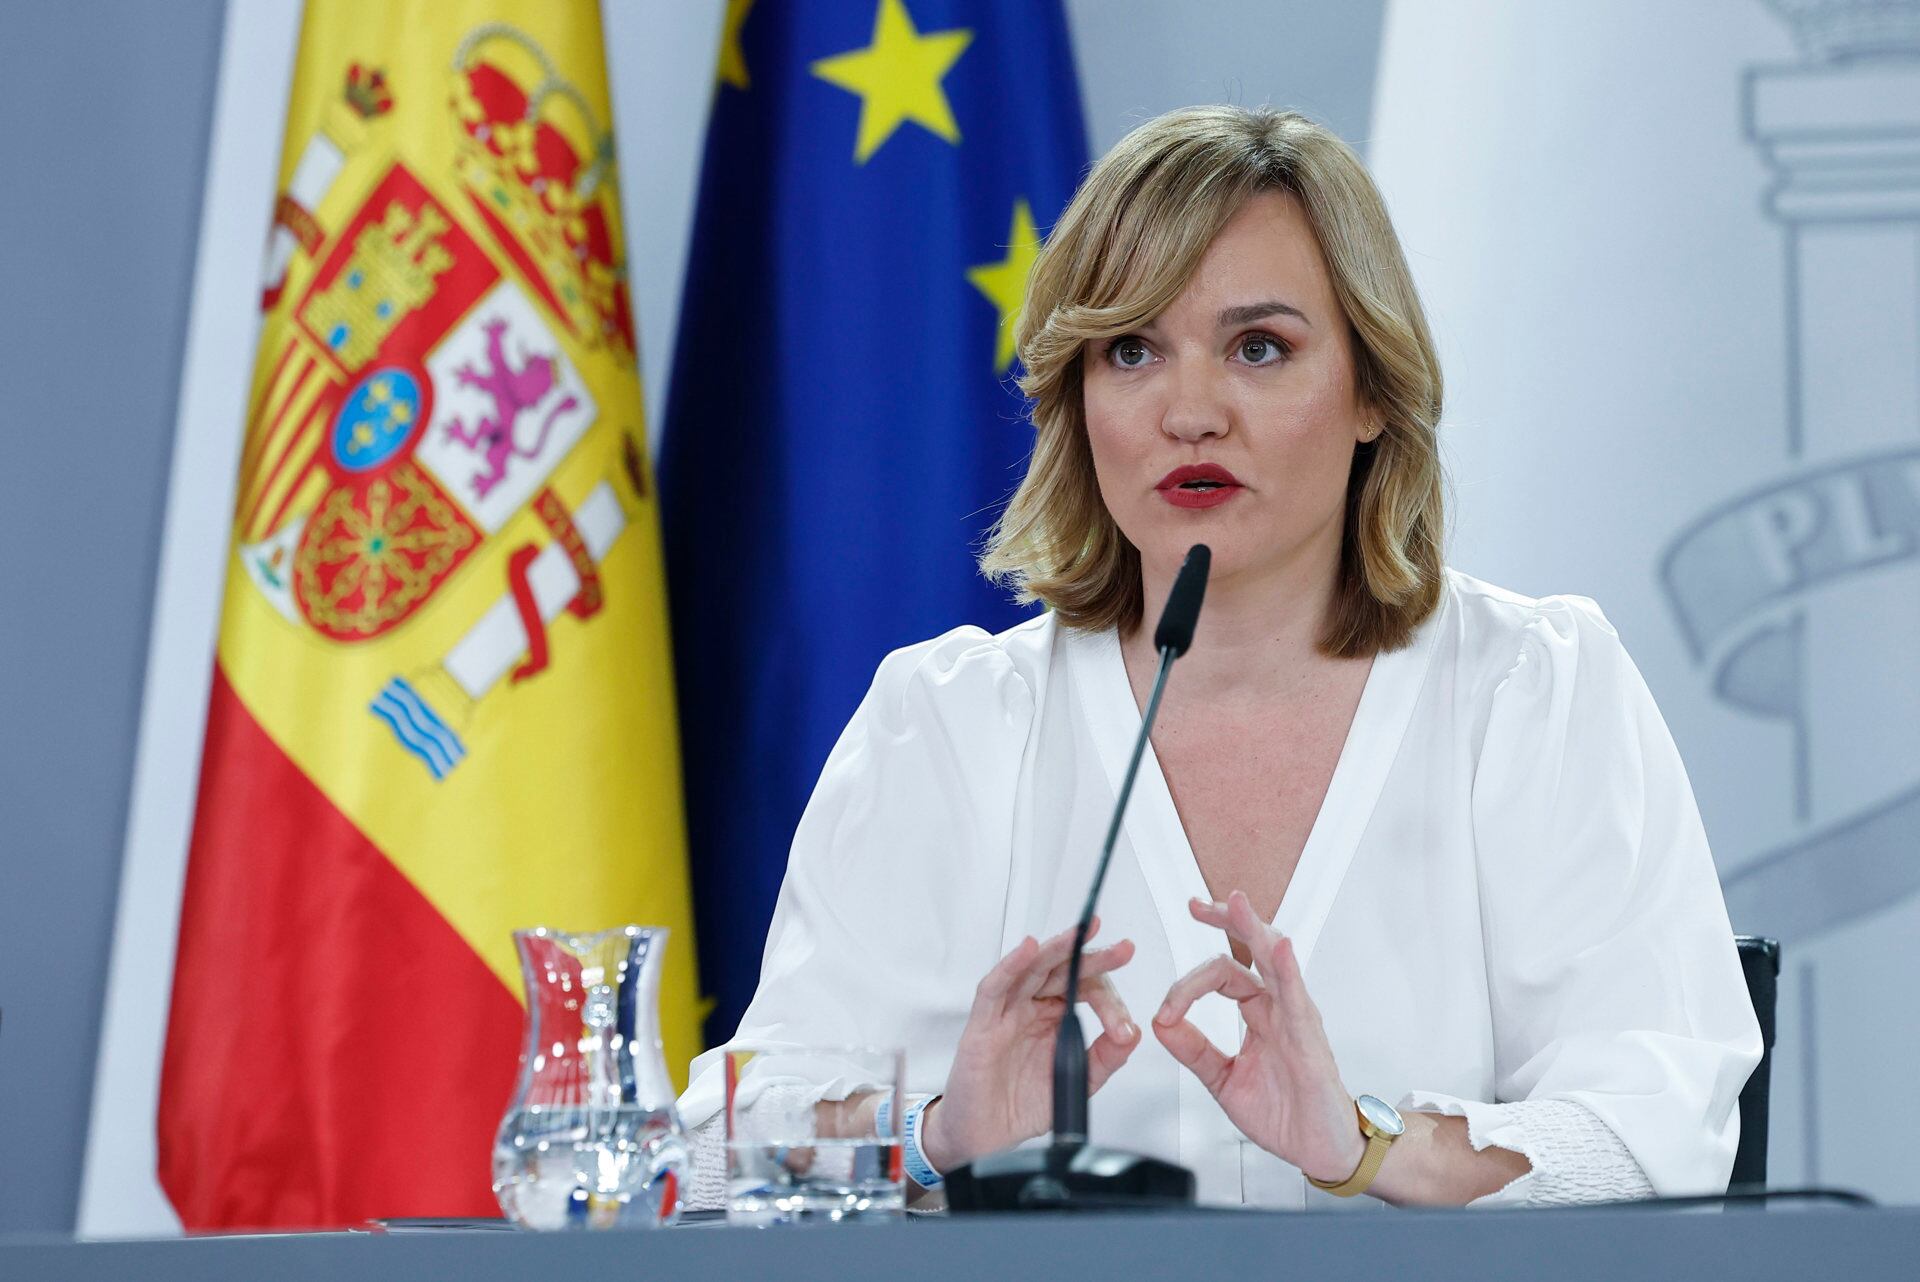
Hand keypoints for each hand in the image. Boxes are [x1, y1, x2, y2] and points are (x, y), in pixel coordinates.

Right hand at [920, 918, 1138, 1173]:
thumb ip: (1104, 1058)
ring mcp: (1006, 1013)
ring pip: (1031, 969)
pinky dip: (1010, 966)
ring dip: (1056, 948)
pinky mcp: (982, 1025)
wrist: (985, 1138)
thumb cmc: (1020, 1106)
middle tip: (1121, 949)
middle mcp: (1031, 1009)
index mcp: (1054, 1018)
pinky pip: (994, 989)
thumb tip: (1131, 1034)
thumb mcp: (1076, 1081)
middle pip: (1062, 970)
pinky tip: (1028, 949)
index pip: (1085, 991)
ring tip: (1080, 933)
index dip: (1108, 1002)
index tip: (1123, 1025)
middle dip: (1093, 956)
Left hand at [1152, 891, 1365, 1185]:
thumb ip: (1194, 1051)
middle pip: (1252, 950)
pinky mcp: (1310, 1039)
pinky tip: (1279, 948)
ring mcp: (1296, 1019)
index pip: (1221, 975)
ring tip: (1236, 904)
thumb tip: (1161, 1024)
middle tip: (1197, 904)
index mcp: (1258, 1014)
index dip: (1186, 985)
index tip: (1166, 1012)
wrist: (1319, 1149)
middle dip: (1227, 920)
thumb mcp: (1224, 1080)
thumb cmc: (1286, 1113)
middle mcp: (1278, 1008)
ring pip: (1275, 962)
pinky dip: (1287, 971)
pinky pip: (1298, 998)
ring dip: (1254, 930)